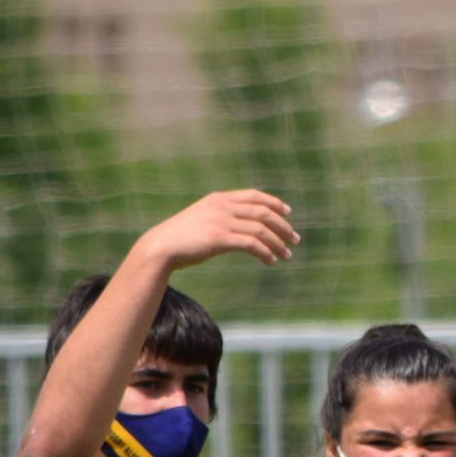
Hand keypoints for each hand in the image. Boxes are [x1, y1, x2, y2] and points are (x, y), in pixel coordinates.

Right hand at [141, 190, 296, 269]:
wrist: (160, 247)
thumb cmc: (181, 237)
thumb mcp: (202, 218)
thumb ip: (221, 216)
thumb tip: (241, 227)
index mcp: (219, 198)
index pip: (254, 195)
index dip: (274, 203)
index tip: (287, 212)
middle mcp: (222, 206)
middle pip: (263, 212)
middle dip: (282, 226)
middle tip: (295, 239)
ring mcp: (221, 221)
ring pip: (261, 230)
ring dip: (278, 243)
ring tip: (287, 255)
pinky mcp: (220, 238)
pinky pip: (252, 244)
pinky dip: (265, 253)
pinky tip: (271, 261)